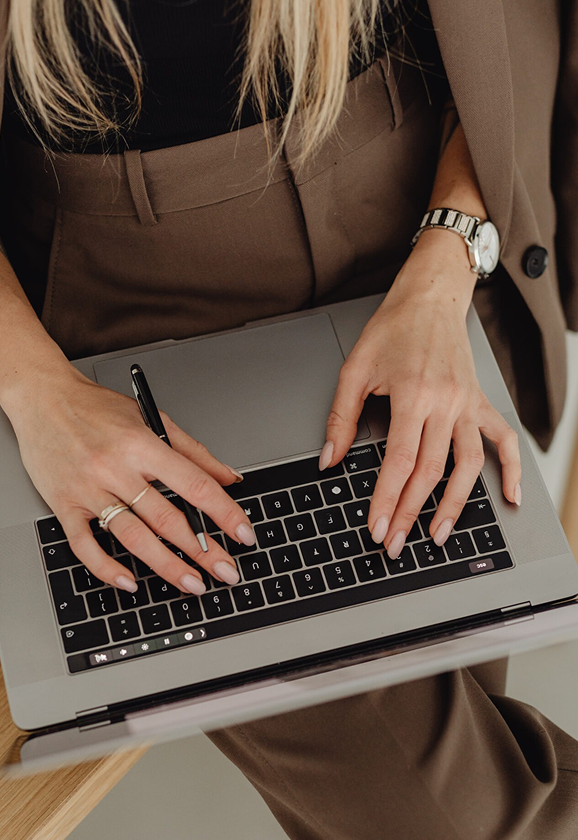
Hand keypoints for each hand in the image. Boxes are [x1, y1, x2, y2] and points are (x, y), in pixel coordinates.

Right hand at [9, 365, 254, 595]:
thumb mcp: (150, 417)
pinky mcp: (63, 505)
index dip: (223, 512)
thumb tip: (228, 477)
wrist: (42, 398)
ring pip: (133, 537)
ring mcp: (88, 489)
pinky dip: (107, 568)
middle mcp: (115, 468)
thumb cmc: (94, 407)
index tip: (243, 533)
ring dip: (166, 566)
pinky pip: (85, 544)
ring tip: (192, 583)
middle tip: (227, 571)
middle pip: (167, 519)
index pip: (193, 484)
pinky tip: (130, 582)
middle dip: (203, 551)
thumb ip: (192, 450)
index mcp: (141, 444)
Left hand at [321, 230, 520, 558]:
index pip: (400, 461)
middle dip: (411, 512)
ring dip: (455, 505)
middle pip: (431, 471)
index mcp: (412, 394)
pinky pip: (502, 440)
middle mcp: (446, 402)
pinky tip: (509, 497)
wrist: (430, 297)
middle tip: (395, 543)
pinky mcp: (481, 401)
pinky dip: (512, 469)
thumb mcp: (355, 368)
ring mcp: (468, 403)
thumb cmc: (392, 328)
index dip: (387, 499)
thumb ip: (341, 418)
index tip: (377, 527)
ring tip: (439, 535)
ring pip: (469, 464)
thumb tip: (328, 461)